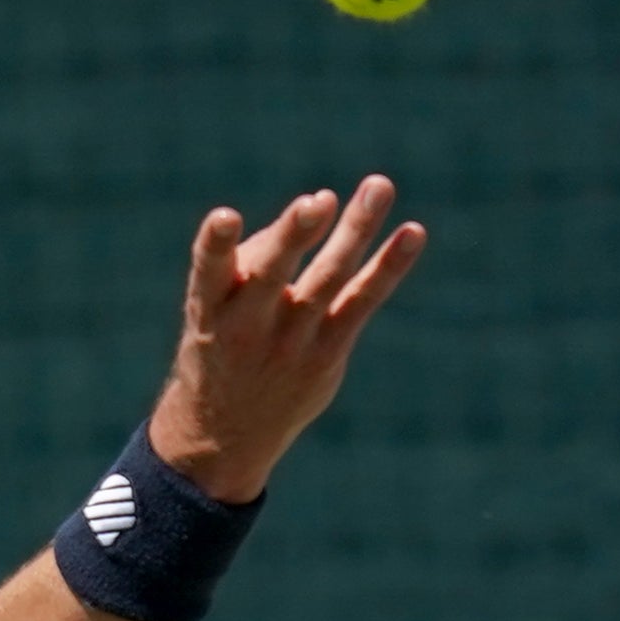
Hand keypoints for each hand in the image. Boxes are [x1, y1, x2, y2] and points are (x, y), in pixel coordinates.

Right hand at [148, 175, 424, 502]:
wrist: (225, 435)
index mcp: (209, 309)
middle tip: (317, 201)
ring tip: (378, 185)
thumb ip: (258, 255)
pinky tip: (412, 234)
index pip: (207, 271)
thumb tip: (324, 201)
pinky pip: (362, 303)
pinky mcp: (327, 354)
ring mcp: (290, 342)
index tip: (224, 216)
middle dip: (293, 236)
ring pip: (327, 279)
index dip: (216, 244)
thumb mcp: (213, 309)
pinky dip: (388, 267)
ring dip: (355, 231)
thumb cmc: (220, 347)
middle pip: (272, 275)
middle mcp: (248, 326)